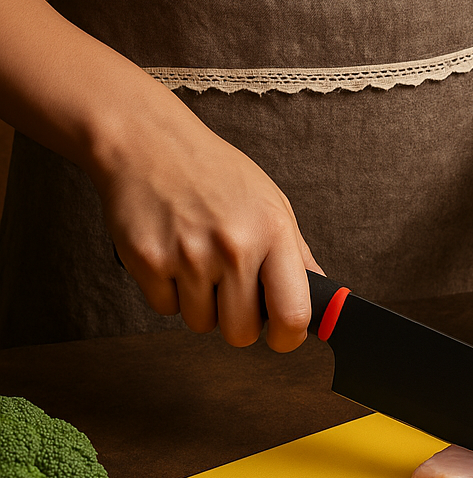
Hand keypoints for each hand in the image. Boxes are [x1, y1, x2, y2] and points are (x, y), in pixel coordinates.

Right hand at [94, 95, 321, 352]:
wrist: (145, 140)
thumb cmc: (213, 173)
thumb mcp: (271, 204)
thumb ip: (297, 257)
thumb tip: (321, 303)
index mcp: (272, 232)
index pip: (293, 314)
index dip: (289, 338)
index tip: (283, 336)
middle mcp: (234, 246)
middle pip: (241, 332)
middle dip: (237, 322)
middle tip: (230, 291)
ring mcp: (188, 255)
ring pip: (201, 324)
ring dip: (200, 304)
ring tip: (197, 260)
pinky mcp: (146, 260)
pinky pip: (165, 309)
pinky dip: (168, 292)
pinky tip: (171, 255)